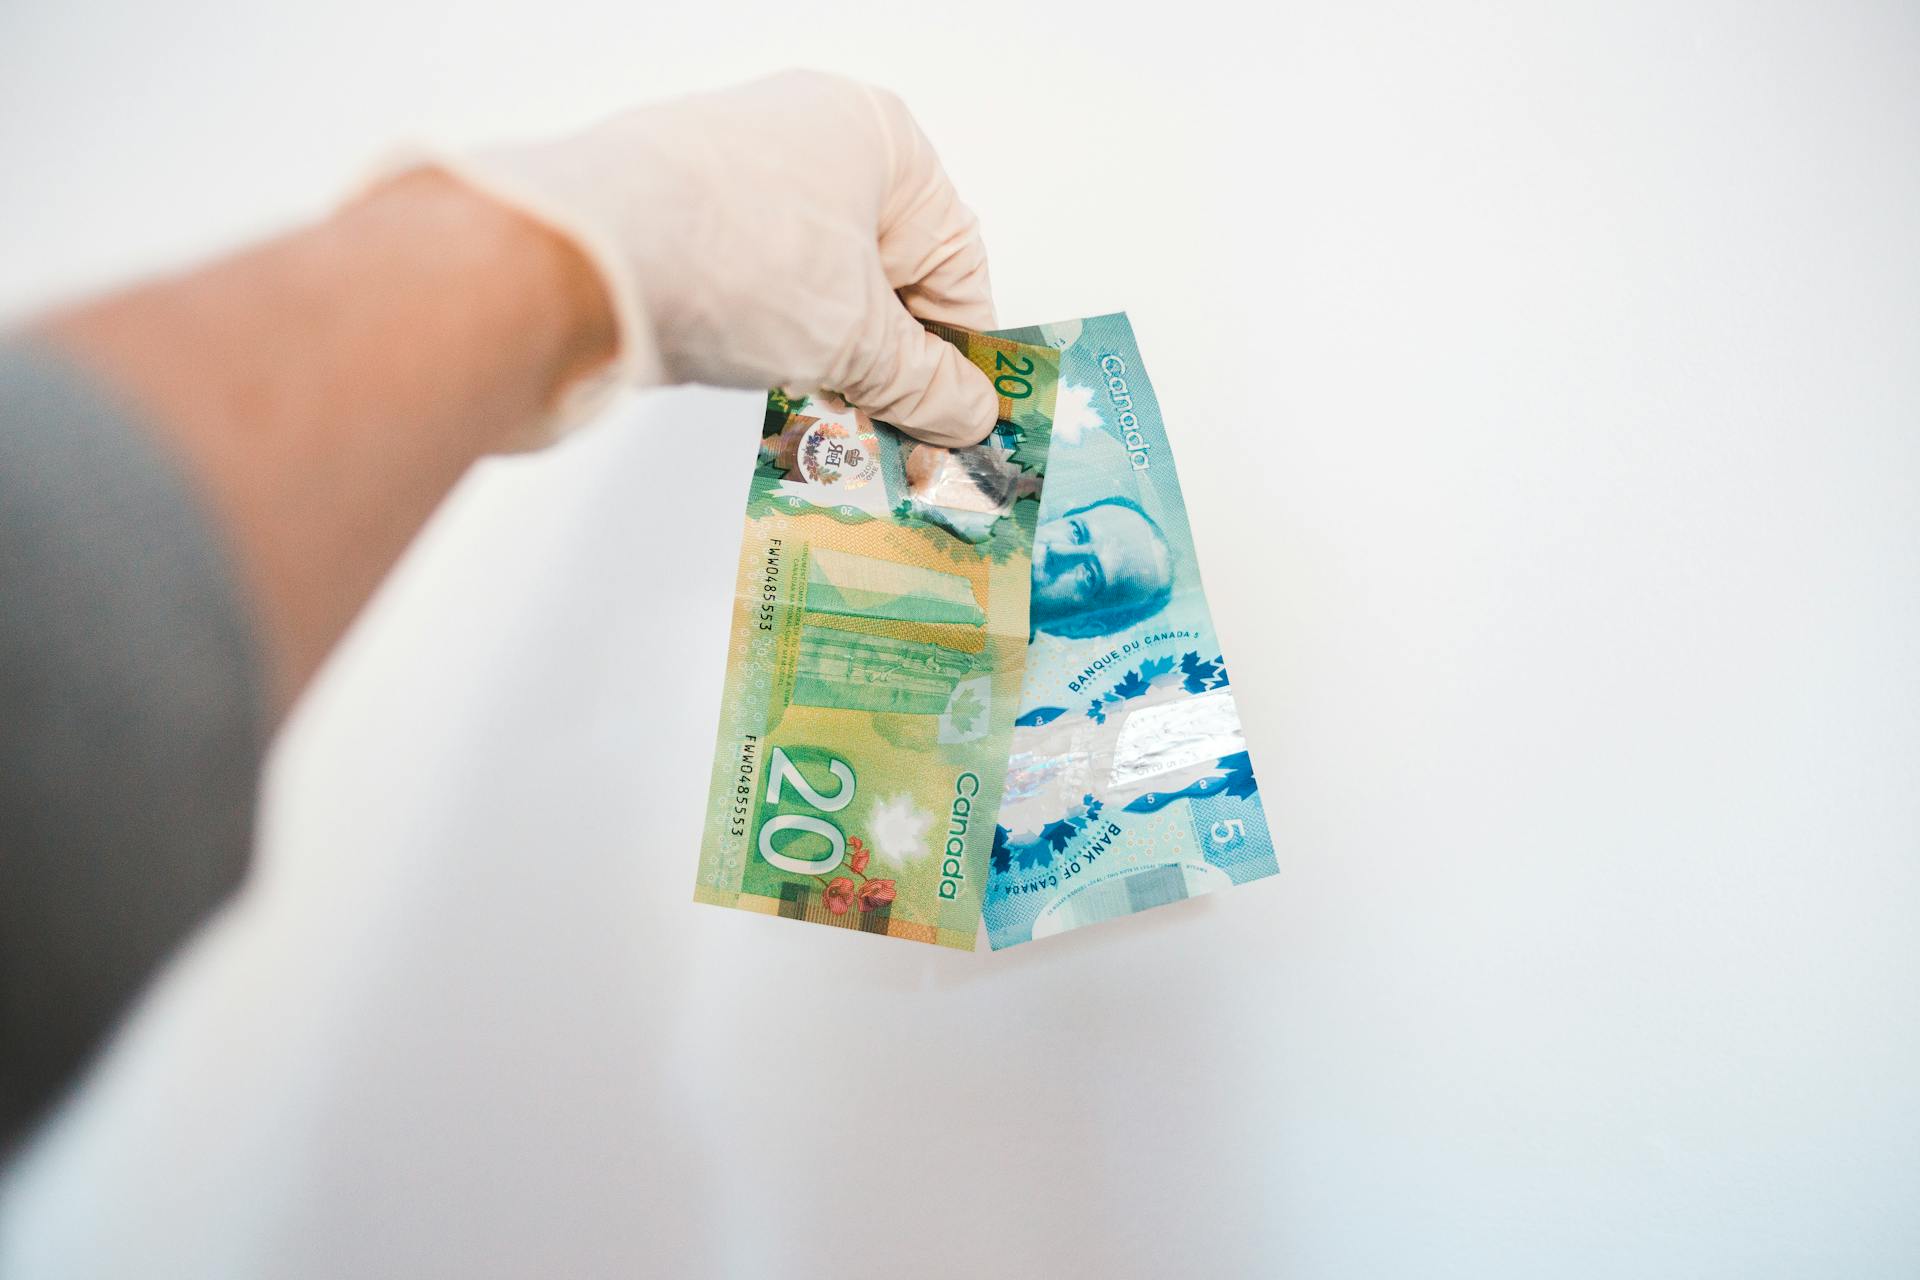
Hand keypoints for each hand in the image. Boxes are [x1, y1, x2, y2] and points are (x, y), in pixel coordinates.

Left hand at [445, 71, 998, 445]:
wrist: (582, 258)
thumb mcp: (858, 338)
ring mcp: (742, 180)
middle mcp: (810, 140)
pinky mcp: (685, 223)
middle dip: (894, 367)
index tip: (961, 418)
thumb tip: (968, 412)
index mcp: (877, 137)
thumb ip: (925, 381)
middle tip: (903, 442)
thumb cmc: (732, 255)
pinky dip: (777, 348)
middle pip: (885, 275)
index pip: (953, 259)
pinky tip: (781, 402)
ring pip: (819, 289)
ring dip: (835, 366)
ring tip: (840, 432)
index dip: (962, 351)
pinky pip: (760, 293)